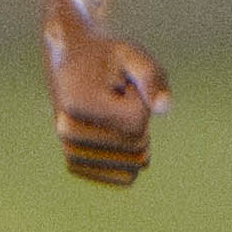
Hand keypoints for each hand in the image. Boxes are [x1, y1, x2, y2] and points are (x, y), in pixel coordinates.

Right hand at [46, 28, 170, 185]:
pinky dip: (130, 157)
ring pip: (132, 163)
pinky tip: (113, 134)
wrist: (69, 62)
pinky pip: (123, 177)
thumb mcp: (131, 54)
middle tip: (116, 97)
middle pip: (135, 144)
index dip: (140, 99)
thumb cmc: (105, 56)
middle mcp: (67, 130)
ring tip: (111, 112)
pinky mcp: (76, 165)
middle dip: (138, 119)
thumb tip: (163, 108)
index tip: (122, 83)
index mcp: (78, 103)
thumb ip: (150, 76)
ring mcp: (70, 150)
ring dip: (131, 136)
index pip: (137, 121)